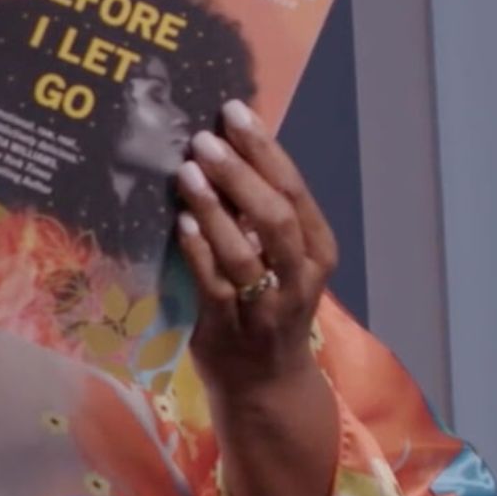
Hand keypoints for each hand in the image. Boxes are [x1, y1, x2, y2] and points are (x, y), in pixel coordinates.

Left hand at [173, 100, 338, 395]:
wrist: (265, 384)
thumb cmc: (266, 305)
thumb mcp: (277, 258)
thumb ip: (257, 214)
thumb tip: (224, 148)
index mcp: (316, 250)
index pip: (294, 190)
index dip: (265, 149)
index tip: (236, 111)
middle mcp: (300, 277)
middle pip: (276, 216)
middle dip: (241, 173)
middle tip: (205, 138)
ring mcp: (267, 306)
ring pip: (245, 252)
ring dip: (215, 208)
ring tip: (187, 172)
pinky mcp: (231, 329)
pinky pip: (214, 285)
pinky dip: (199, 251)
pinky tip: (181, 223)